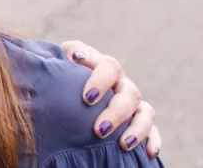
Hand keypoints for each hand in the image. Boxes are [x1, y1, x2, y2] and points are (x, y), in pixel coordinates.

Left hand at [61, 40, 160, 158]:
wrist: (62, 88)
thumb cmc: (58, 74)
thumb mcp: (57, 62)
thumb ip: (61, 56)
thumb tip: (74, 57)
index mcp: (102, 66)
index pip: (109, 67)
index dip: (101, 81)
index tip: (87, 98)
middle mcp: (120, 83)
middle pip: (129, 93)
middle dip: (116, 112)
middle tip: (99, 130)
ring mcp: (131, 102)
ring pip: (145, 111)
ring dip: (137, 129)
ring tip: (123, 145)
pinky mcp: (138, 120)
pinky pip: (152, 130)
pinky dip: (153, 140)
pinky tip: (149, 152)